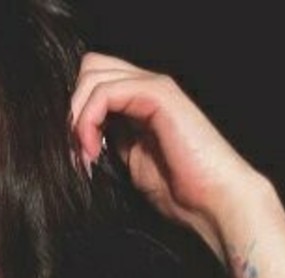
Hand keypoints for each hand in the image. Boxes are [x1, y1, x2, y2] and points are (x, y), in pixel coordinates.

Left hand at [70, 52, 262, 253]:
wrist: (213, 201)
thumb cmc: (178, 191)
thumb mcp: (130, 164)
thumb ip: (110, 142)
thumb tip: (78, 140)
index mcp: (139, 103)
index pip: (92, 83)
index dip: (73, 114)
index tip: (73, 155)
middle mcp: (146, 88)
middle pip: (90, 69)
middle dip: (71, 109)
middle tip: (74, 151)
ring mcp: (154, 88)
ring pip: (94, 75)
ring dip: (77, 117)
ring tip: (84, 154)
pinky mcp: (159, 96)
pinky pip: (107, 92)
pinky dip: (89, 120)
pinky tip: (95, 150)